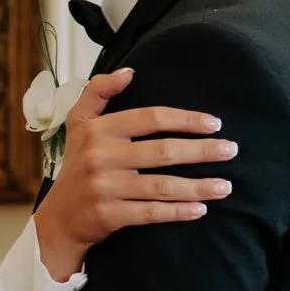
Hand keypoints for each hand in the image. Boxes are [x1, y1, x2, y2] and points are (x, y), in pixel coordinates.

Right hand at [34, 68, 236, 280]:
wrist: (58, 218)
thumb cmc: (77, 166)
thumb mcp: (78, 123)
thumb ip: (98, 91)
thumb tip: (129, 72)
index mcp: (99, 130)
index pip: (150, 118)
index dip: (185, 119)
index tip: (214, 124)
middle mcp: (101, 157)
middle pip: (163, 152)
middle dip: (202, 151)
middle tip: (230, 150)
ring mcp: (106, 187)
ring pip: (162, 186)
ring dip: (198, 186)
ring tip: (225, 186)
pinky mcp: (109, 215)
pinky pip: (152, 212)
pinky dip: (178, 211)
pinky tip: (200, 209)